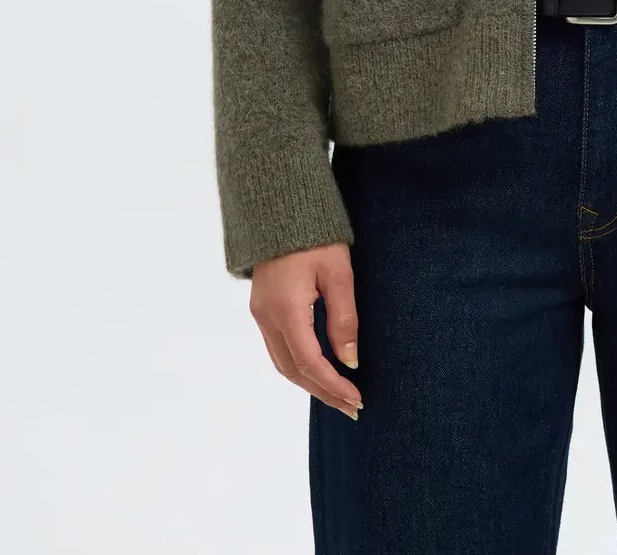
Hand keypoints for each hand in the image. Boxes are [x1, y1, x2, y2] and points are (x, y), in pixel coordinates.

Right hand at [250, 242, 363, 418]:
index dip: (333, 385)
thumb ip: (344, 317)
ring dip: (309, 383)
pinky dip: (298, 366)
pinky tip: (317, 370)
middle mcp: (267, 317)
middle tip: (352, 406)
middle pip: (293, 370)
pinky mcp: (261, 309)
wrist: (281, 208)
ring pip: (283, 363)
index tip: (356, 399)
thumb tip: (349, 360)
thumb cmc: (317, 236)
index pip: (309, 362)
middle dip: (323, 392)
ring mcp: (260, 314)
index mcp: (286, 309)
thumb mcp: (338, 273)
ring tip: (338, 395)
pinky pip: (278, 349)